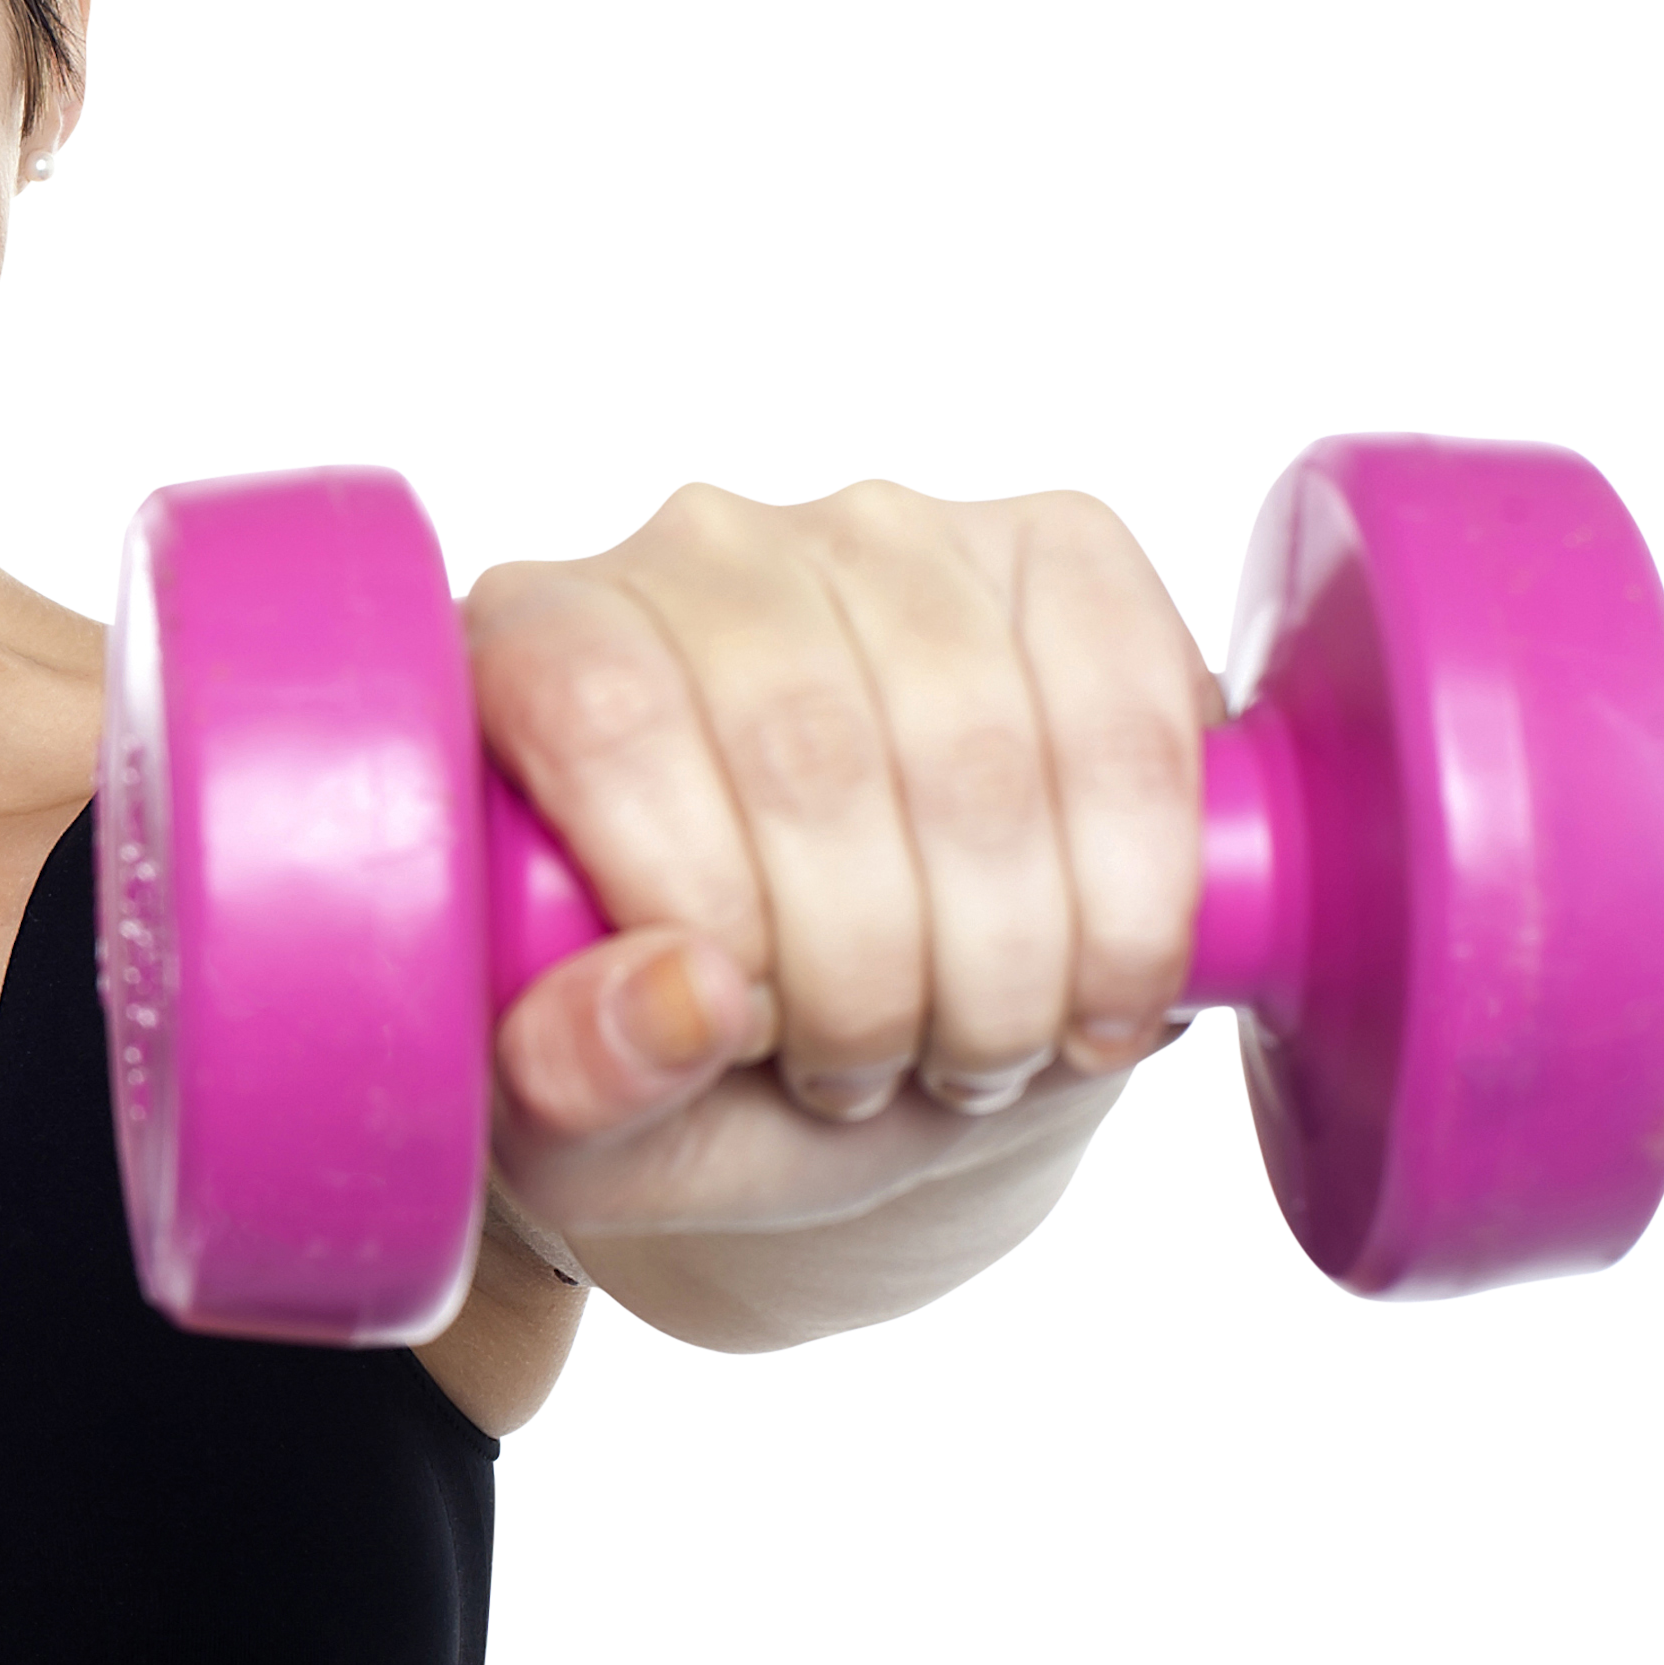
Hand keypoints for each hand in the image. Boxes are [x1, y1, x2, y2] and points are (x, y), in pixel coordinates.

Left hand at [465, 477, 1218, 1256]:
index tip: (753, 1037)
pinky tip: (1092, 995)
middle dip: (865, 978)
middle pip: (805, 746)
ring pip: (980, 750)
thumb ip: (573, 1080)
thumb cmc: (673, 1068)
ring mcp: (887, 537)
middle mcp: (696, 552)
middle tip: (865, 1079)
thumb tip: (680, 997)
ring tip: (969, 1055)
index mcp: (530, 644)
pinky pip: (1133, 716)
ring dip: (1005, 963)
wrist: (846, 1041)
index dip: (706, 902)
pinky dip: (1133, 901)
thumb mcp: (580, 1127)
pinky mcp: (1058, 556)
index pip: (607, 712)